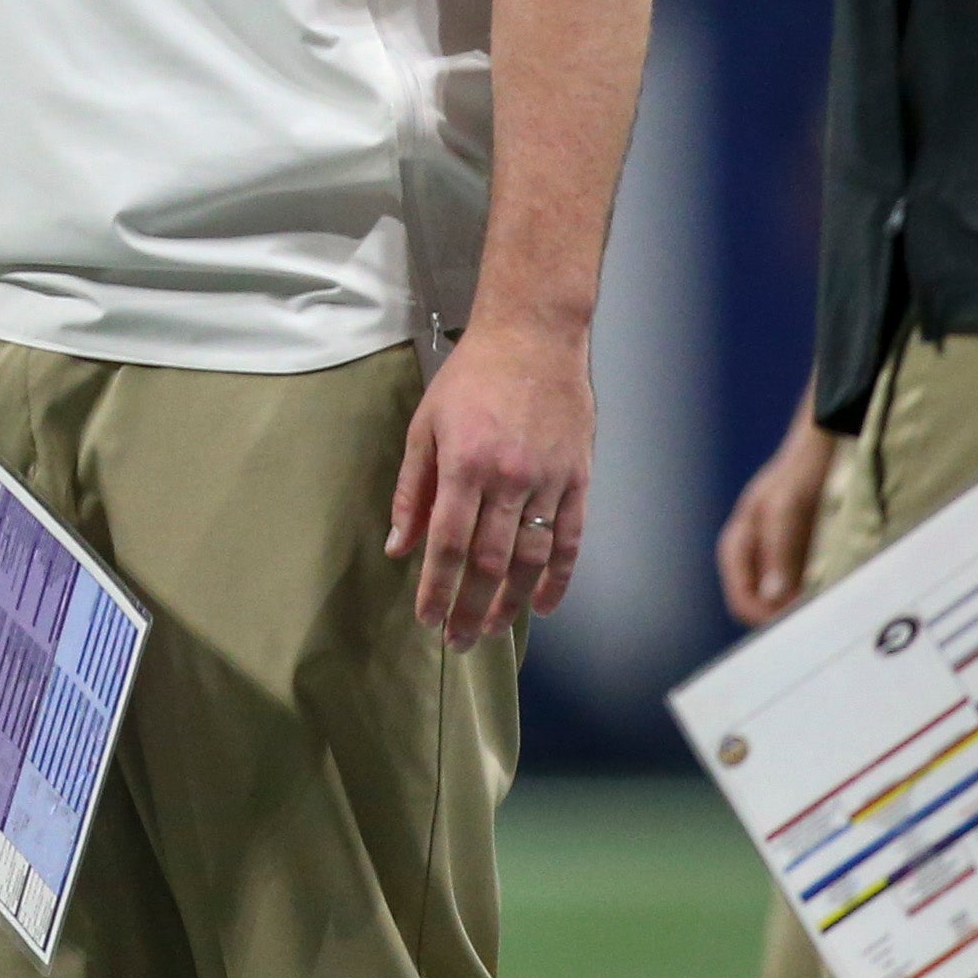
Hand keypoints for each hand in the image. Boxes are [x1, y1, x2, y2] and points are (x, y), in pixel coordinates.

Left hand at [386, 314, 593, 648]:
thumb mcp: (425, 425)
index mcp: (464, 465)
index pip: (446, 544)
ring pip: (531, 559)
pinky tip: (543, 606)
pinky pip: (570, 540)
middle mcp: (508, 479)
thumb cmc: (471, 378)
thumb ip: (413, 490)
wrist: (534, 337)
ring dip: (510, 603)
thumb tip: (398, 546)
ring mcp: (549, 481)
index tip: (427, 619)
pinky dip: (558, 578)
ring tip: (491, 630)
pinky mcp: (579, 478)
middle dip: (469, 607)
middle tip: (457, 640)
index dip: (436, 588)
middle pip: (488, 562)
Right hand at [716, 397, 837, 627]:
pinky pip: (806, 586)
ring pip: (785, 599)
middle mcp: (754, 556)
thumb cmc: (799, 473)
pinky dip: (820, 593)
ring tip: (836, 605)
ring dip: (807, 606)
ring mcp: (778, 556)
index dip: (768, 617)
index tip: (803, 622)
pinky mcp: (803, 553)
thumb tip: (774, 597)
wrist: (826, 445)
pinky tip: (842, 589)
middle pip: (763, 604)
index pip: (742, 600)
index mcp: (738, 547)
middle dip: (788, 615)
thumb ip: (779, 552)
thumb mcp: (786, 510)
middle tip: (825, 619)